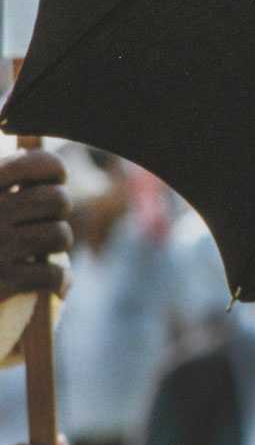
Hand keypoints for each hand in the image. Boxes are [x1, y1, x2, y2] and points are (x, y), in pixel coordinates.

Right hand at [0, 148, 69, 300]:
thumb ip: (1, 180)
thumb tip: (37, 159)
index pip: (41, 163)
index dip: (55, 172)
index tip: (50, 183)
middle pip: (59, 200)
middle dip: (57, 213)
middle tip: (43, 222)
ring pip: (60, 235)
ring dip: (56, 246)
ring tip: (42, 252)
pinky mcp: (0, 280)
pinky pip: (52, 274)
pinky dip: (59, 282)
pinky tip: (57, 286)